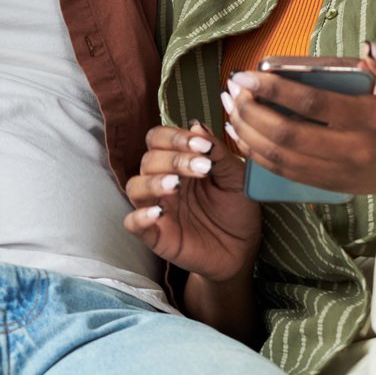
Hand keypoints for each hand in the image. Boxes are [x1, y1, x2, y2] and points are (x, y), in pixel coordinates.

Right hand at [123, 122, 260, 281]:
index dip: (175, 138)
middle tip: (203, 168)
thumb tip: (196, 126)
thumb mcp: (236, 177)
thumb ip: (218, 153)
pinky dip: (140, 217)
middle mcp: (163, 181)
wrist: (243, 249)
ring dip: (153, 182)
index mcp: (179, 162)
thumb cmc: (237, 209)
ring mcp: (157, 207)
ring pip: (135, 187)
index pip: (159, 139)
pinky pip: (132, 223)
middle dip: (174, 159)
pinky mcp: (155, 235)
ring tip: (176, 185)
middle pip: (149, 160)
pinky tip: (159, 213)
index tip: (202, 146)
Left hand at [222, 43, 375, 196]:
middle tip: (232, 92)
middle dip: (251, 113)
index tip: (245, 76)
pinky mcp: (334, 186)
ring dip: (248, 135)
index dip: (273, 90)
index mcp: (370, 118)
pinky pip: (288, 174)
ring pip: (282, 159)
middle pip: (287, 135)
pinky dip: (260, 157)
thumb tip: (367, 47)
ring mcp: (341, 173)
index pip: (311, 104)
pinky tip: (244, 137)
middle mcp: (353, 150)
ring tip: (230, 111)